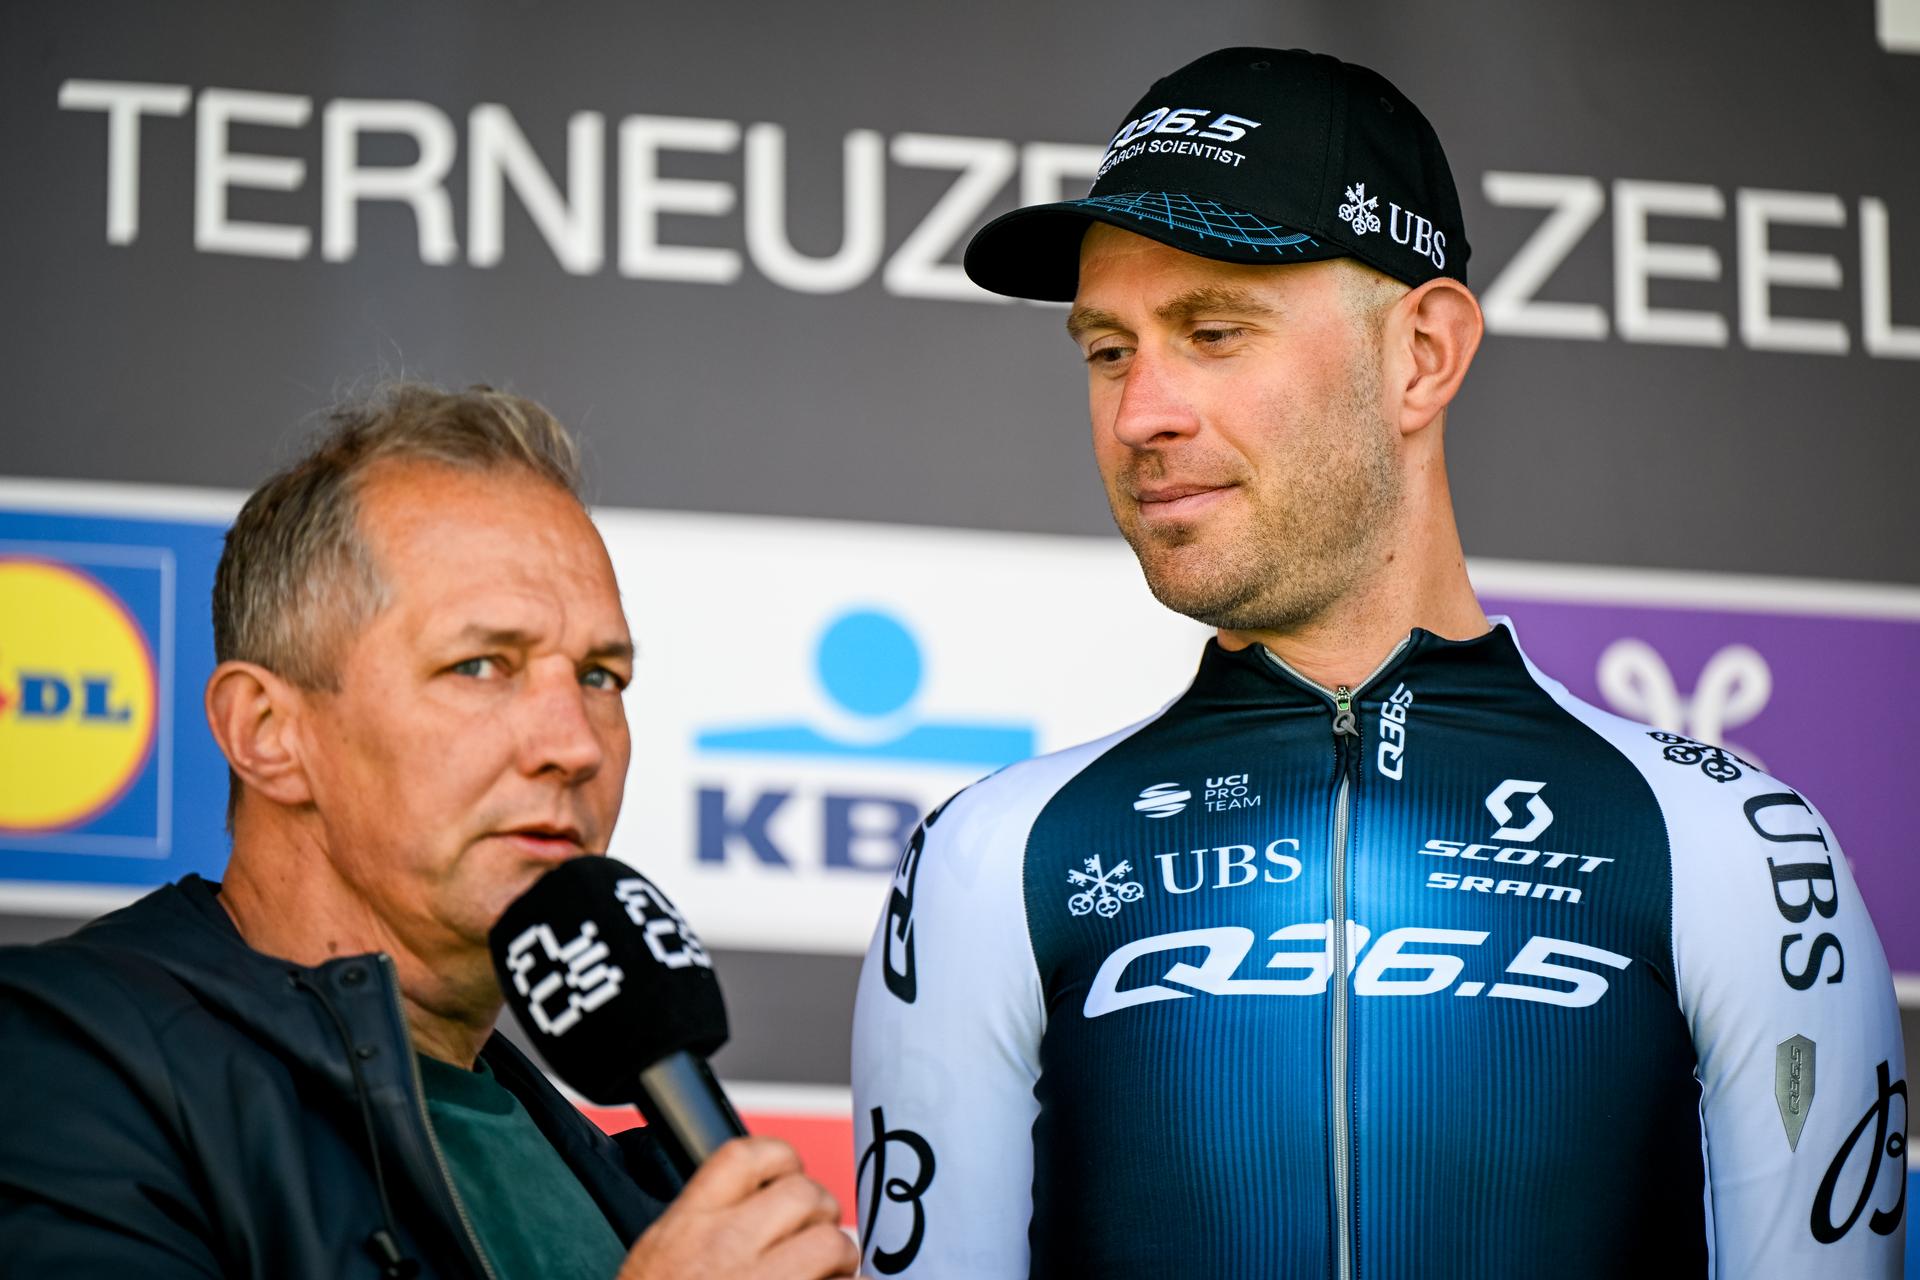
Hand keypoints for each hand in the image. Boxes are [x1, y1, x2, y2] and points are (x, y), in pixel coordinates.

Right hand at [616, 1136, 859, 1279]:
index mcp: (686, 1227)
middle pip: (802, 1192)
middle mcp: (722, 1249)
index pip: (746, 1157)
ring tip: (829, 1274)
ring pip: (832, 1241)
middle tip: (814, 1237)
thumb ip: (702, 1227)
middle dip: (819, 1212)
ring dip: (840, 1255)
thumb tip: (762, 1202)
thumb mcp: (657, 1260)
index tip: (788, 1177)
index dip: (780, 1159)